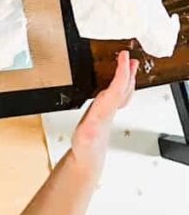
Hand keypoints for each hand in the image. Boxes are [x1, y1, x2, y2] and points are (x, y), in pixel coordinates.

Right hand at [71, 50, 137, 172]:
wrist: (89, 157)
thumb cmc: (86, 148)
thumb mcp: (84, 140)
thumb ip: (86, 134)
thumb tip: (88, 130)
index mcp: (104, 111)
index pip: (117, 88)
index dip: (121, 72)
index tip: (123, 57)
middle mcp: (109, 109)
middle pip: (124, 87)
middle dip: (128, 72)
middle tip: (130, 57)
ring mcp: (109, 109)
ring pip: (123, 91)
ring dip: (126, 77)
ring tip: (128, 66)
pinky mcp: (106, 110)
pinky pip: (117, 94)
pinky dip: (120, 84)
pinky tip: (116, 82)